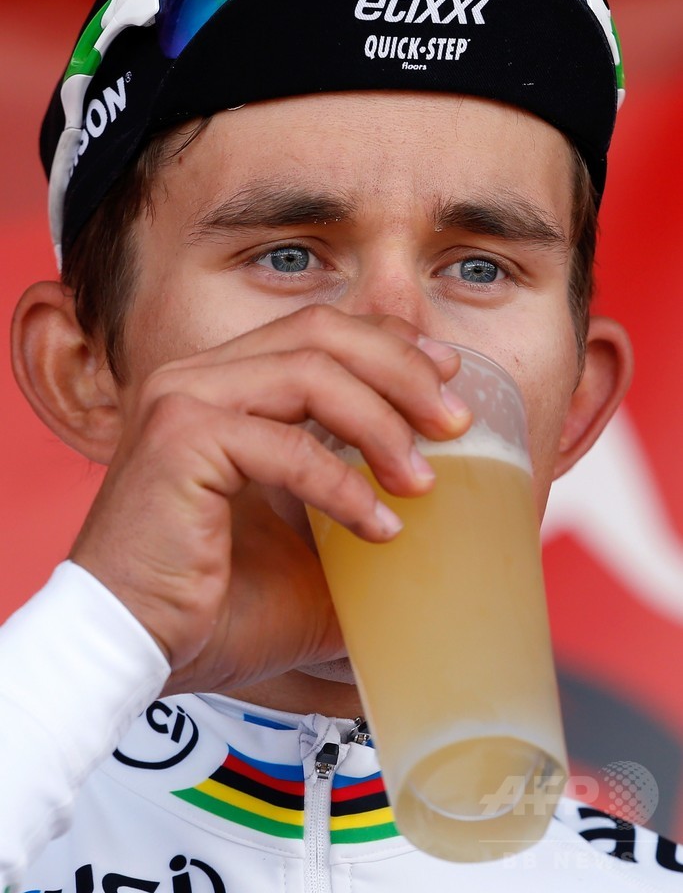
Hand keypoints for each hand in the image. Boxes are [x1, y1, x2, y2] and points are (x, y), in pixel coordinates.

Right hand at [70, 307, 468, 691]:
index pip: (317, 330)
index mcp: (222, 384)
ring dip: (383, 425)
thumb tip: (436, 499)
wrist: (133, 648)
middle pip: (321, 332)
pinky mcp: (181, 440)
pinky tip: (380, 528)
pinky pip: (289, 446)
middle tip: (456, 422)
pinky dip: (345, 487)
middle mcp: (198, 376)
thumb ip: (355, 496)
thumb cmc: (214, 600)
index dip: (390, 341)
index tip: (447, 376)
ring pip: (312, 373)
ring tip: (424, 482)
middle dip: (403, 369)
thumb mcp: (306, 538)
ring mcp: (184, 400)